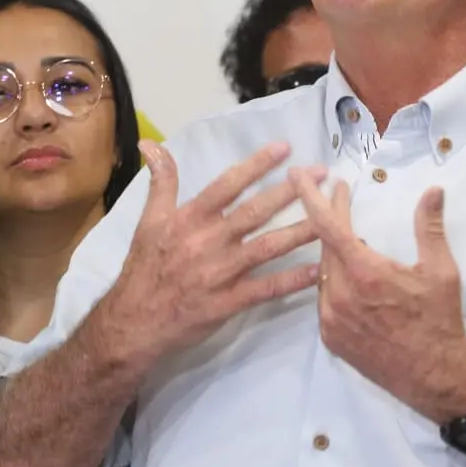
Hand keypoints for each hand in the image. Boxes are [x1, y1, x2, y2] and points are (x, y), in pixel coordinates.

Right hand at [103, 140, 323, 364]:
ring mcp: (221, 273)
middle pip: (255, 212)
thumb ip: (160, 182)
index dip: (256, 165)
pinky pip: (267, 288)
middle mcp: (208, 241)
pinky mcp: (229, 302)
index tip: (285, 148)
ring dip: (300, 231)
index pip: (227, 185)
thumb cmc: (144, 269)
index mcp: (189, 219)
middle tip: (321, 174)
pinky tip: (319, 270)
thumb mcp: (147, 221)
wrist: (134, 322)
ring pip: (267, 247)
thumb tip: (151, 144)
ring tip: (331, 218)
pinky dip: (293, 280)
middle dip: (290, 191)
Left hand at [290, 173, 465, 422]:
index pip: (327, 225)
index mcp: (365, 272)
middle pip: (325, 245)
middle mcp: (340, 294)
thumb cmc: (440, 321)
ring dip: (333, 252)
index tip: (296, 175)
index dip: (310, 196)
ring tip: (349, 238)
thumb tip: (433, 190)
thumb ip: (430, 227)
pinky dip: (334, 283)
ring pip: (323, 273)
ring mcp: (331, 318)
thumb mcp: (441, 271)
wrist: (436, 378)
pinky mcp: (330, 338)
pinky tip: (349, 277)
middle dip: (330, 218)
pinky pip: (324, 300)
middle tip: (338, 197)